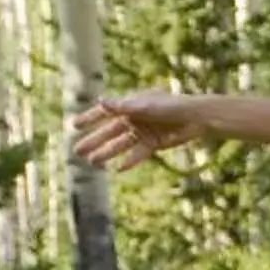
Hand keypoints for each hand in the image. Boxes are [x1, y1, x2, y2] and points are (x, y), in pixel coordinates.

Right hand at [70, 92, 204, 171]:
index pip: (105, 112)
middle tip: (77, 150)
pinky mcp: (153, 144)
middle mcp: (134, 119)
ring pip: (120, 144)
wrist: (196, 118)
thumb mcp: (145, 105)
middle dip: (94, 140)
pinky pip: (138, 154)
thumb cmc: (171, 105)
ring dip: (107, 152)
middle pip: (109, 132)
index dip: (89, 118)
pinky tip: (118, 169)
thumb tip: (100, 100)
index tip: (73, 125)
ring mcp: (143, 132)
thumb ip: (123, 106)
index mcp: (130, 105)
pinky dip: (129, 161)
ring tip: (93, 162)